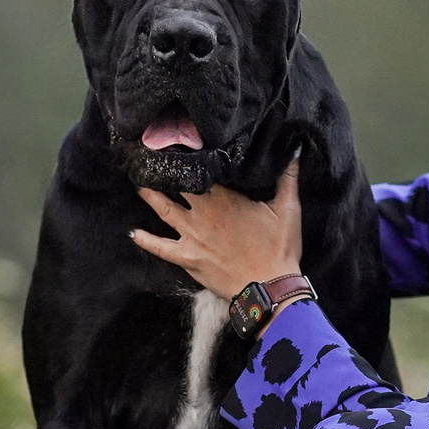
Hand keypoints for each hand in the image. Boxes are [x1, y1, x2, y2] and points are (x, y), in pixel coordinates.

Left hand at [131, 158, 302, 299]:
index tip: (179, 142)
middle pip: (177, 184)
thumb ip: (288, 176)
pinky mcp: (187, 258)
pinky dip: (146, 240)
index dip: (190, 154)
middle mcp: (202, 212)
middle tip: (150, 157)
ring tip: (139, 183)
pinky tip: (134, 233)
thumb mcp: (288, 208)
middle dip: (164, 169)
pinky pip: (160, 248)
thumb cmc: (279, 248)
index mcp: (224, 196)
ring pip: (164, 209)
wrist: (268, 287)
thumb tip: (295, 148)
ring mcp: (191, 235)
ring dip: (150, 195)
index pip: (201, 169)